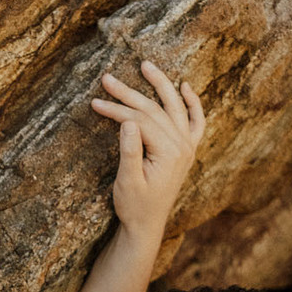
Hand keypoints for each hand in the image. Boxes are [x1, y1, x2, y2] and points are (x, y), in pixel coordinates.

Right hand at [91, 60, 204, 239]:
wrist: (147, 226)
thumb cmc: (134, 207)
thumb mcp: (127, 182)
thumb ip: (130, 152)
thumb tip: (128, 121)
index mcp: (170, 153)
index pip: (141, 121)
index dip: (117, 110)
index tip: (95, 102)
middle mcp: (183, 146)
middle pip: (154, 110)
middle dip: (128, 94)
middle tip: (106, 79)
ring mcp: (187, 147)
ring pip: (174, 107)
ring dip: (160, 84)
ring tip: (145, 65)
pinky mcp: (186, 150)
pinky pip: (195, 121)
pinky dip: (192, 103)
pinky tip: (184, 86)